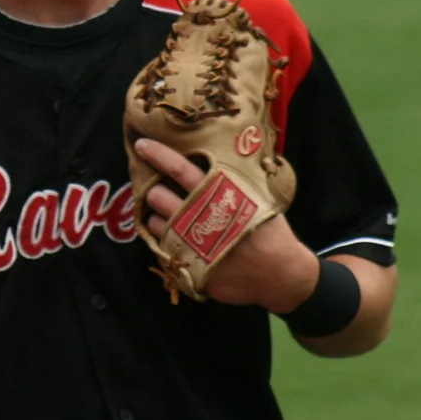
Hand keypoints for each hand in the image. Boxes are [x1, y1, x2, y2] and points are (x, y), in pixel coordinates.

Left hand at [134, 137, 320, 311]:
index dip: (158, 155)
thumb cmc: (269, 232)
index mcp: (216, 194)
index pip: (179, 168)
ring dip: (156, 218)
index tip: (141, 145)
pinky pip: (161, 248)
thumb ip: (227, 183)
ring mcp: (189, 243)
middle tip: (160, 191)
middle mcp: (197, 216)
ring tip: (169, 217)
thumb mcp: (253, 198)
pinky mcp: (187, 266)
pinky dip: (164, 241)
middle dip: (153, 191)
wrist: (279, 274)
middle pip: (157, 195)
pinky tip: (176, 240)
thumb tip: (210, 163)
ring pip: (154, 223)